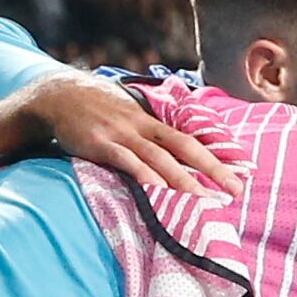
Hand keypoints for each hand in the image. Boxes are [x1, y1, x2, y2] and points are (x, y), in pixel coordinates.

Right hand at [24, 73, 238, 200]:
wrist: (56, 95)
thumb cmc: (96, 109)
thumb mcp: (128, 115)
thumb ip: (149, 134)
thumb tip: (173, 155)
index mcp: (151, 121)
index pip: (191, 140)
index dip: (216, 157)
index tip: (241, 175)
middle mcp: (141, 126)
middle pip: (184, 147)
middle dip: (212, 169)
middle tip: (236, 191)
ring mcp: (120, 134)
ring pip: (158, 157)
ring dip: (181, 179)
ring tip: (202, 200)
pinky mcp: (99, 144)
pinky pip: (126, 161)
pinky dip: (143, 176)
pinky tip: (157, 191)